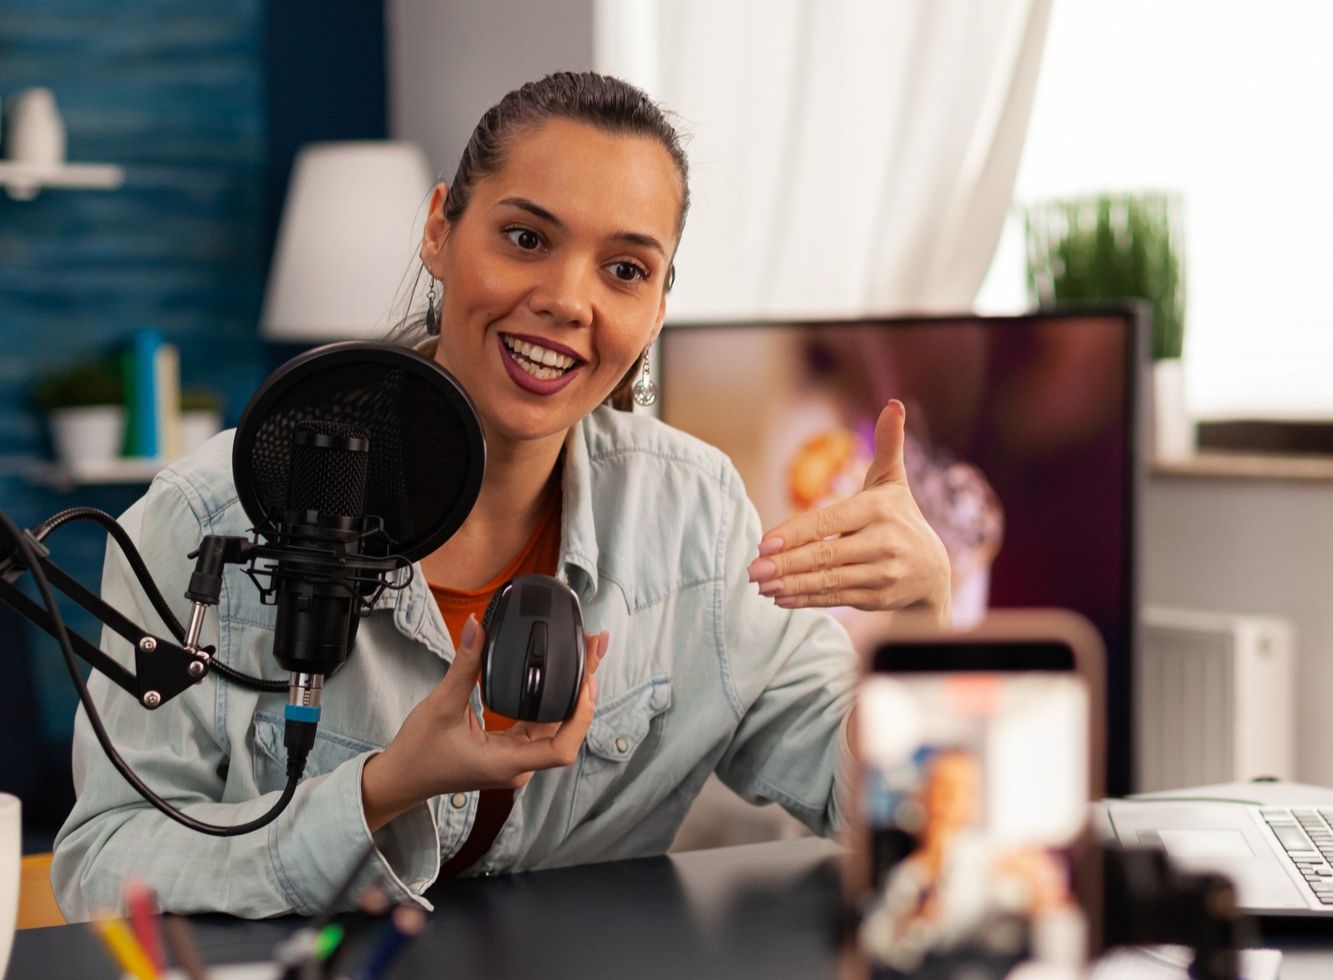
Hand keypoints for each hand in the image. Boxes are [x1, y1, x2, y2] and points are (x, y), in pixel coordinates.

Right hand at [361, 615, 608, 831]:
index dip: (581, 715)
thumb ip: (465, 665)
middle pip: (566, 730)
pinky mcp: (511, 752)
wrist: (403, 778)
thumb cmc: (419, 751)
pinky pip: (542, 726)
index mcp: (506, 763)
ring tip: (586, 654)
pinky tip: (564, 677)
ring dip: (574, 693)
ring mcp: (517, 761)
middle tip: (594, 646)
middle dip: (584, 689)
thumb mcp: (441, 704)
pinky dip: (556, 701)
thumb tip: (478, 626)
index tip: (587, 679)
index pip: (561, 748)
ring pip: (557, 727)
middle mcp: (519, 766)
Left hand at [746, 400, 950, 624]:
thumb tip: (893, 403)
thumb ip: (888, 445)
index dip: (794, 533)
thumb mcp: (894, 481)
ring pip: (829, 580)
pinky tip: (780, 597)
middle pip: (825, 555)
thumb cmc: (901, 517)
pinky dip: (806, 599)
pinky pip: (835, 599)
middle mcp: (883, 543)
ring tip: (760, 584)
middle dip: (786, 564)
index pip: (828, 522)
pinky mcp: (877, 598)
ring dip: (791, 584)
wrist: (934, 571)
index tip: (763, 544)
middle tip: (752, 569)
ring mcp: (882, 574)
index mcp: (879, 510)